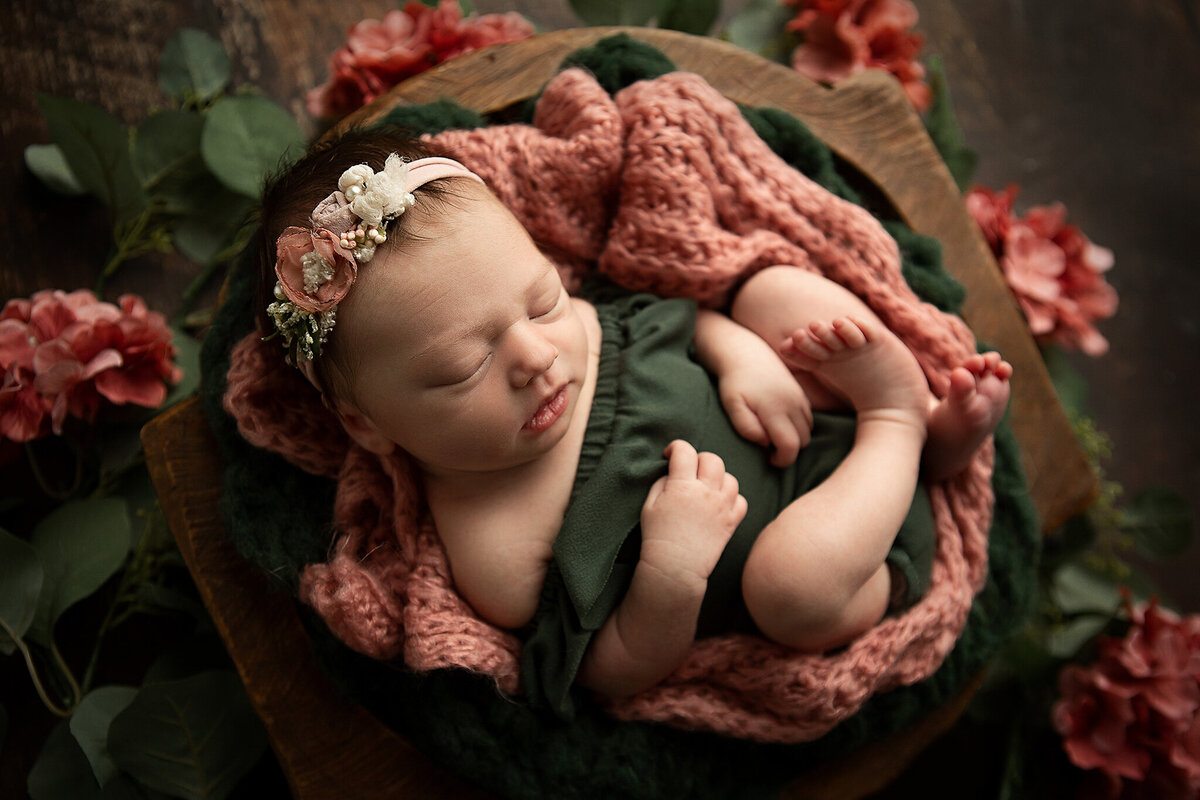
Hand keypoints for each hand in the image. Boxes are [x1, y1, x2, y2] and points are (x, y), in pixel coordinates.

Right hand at [639, 441, 747, 588]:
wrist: (676, 568)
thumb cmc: (657, 537)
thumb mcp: (649, 505)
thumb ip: (662, 482)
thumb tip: (674, 471)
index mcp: (682, 486)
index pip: (684, 451)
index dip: (676, 448)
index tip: (671, 456)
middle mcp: (705, 493)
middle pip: (712, 459)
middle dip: (700, 459)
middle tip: (690, 471)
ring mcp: (722, 507)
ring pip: (730, 478)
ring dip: (718, 478)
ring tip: (706, 488)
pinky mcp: (731, 522)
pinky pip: (741, 500)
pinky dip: (733, 499)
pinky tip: (719, 504)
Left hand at [718, 354, 812, 467]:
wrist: (745, 352)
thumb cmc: (734, 382)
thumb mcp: (732, 406)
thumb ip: (747, 427)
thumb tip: (766, 443)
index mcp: (775, 409)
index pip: (790, 446)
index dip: (782, 460)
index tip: (768, 459)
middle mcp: (792, 403)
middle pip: (803, 441)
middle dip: (789, 451)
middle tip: (770, 449)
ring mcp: (799, 397)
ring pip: (808, 430)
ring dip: (795, 438)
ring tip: (774, 435)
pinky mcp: (801, 393)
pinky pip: (809, 418)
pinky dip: (799, 426)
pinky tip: (780, 423)